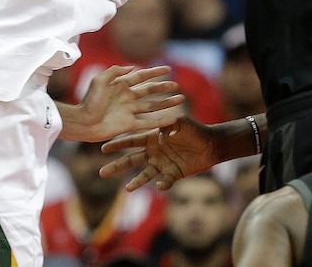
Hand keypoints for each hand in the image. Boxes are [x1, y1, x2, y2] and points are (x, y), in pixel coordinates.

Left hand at [59, 65, 184, 142]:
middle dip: (163, 88)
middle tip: (177, 85)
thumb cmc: (88, 101)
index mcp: (121, 85)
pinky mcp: (129, 125)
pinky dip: (159, 121)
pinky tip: (171, 119)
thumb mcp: (99, 80)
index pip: (142, 76)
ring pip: (152, 105)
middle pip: (150, 91)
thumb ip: (115, 71)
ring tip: (179, 100)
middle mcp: (128, 97)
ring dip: (166, 103)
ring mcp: (130, 111)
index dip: (154, 72)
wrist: (82, 121)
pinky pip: (147, 122)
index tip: (168, 69)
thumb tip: (132, 67)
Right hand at [99, 115, 218, 191]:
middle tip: (102, 172)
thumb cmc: (194, 129)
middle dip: (117, 166)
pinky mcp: (173, 175)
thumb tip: (159, 138)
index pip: (131, 140)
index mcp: (152, 137)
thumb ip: (168, 125)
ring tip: (127, 189)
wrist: (210, 144)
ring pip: (145, 175)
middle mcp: (154, 152)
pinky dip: (163, 185)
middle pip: (131, 160)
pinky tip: (161, 184)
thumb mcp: (180, 121)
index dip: (117, 144)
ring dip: (136, 182)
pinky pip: (165, 182)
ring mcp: (162, 164)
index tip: (102, 147)